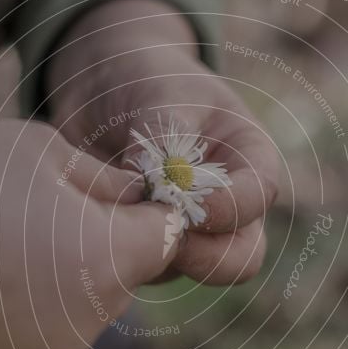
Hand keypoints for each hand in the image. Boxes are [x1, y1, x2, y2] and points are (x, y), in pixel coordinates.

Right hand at [0, 118, 177, 348]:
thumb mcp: (39, 151)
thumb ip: (102, 177)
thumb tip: (134, 195)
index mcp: (112, 258)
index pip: (169, 235)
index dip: (151, 209)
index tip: (123, 192)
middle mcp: (93, 317)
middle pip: (129, 272)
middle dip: (107, 238)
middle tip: (49, 204)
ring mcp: (53, 348)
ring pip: (88, 300)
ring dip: (69, 272)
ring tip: (7, 236)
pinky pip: (50, 325)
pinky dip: (35, 302)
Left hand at [48, 0, 278, 283]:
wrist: (101, 92)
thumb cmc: (146, 79)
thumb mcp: (161, 92)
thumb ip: (166, 138)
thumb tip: (154, 191)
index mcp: (247, 158)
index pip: (260, 194)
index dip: (233, 207)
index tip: (193, 204)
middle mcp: (227, 204)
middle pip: (241, 256)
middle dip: (206, 258)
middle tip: (161, 240)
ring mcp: (188, 232)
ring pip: (186, 269)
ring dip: (152, 254)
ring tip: (110, 215)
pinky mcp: (147, 247)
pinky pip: (139, 268)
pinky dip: (118, 254)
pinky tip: (87, 220)